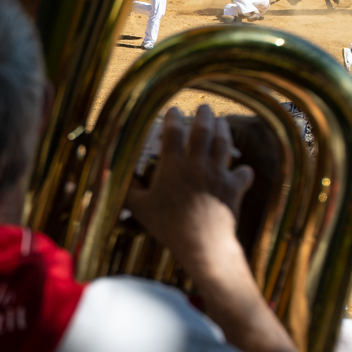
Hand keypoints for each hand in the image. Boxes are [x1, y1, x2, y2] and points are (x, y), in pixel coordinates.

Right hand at [123, 105, 252, 275]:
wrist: (202, 244)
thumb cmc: (167, 226)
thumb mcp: (139, 208)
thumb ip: (127, 189)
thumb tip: (108, 177)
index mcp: (173, 166)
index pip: (173, 132)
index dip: (173, 117)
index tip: (172, 110)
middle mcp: (197, 165)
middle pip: (203, 131)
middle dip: (204, 115)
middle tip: (205, 107)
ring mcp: (218, 175)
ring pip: (224, 144)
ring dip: (223, 130)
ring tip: (222, 122)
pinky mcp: (233, 189)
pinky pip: (242, 174)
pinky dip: (243, 171)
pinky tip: (242, 169)